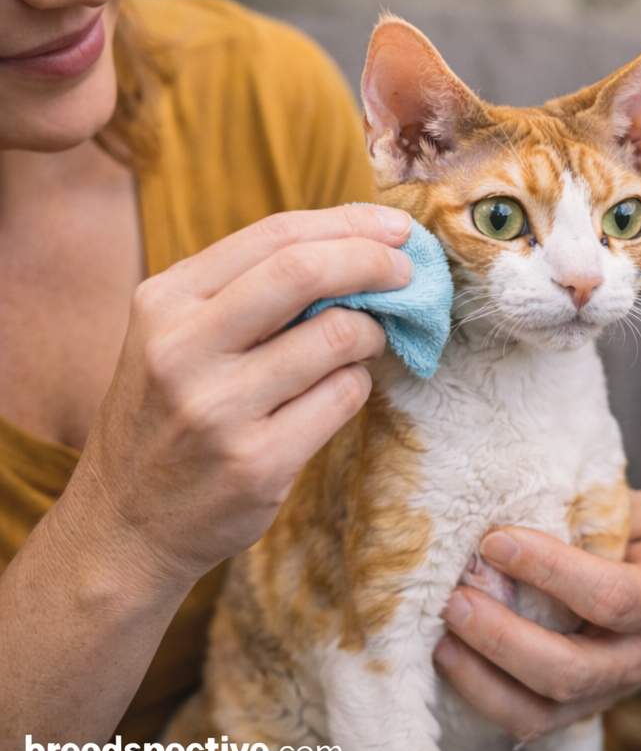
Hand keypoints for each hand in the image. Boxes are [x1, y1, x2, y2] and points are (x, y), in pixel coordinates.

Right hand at [73, 203, 412, 584]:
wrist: (123, 526)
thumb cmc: (167, 414)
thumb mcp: (176, 336)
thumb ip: (248, 290)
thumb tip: (358, 246)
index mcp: (163, 301)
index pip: (274, 236)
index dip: (348, 224)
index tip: (395, 228)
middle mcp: (182, 348)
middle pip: (304, 272)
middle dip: (374, 262)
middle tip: (408, 272)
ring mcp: (218, 409)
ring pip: (338, 336)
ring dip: (372, 332)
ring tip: (367, 341)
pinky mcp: (256, 463)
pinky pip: (343, 397)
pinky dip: (358, 384)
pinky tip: (340, 389)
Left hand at [433, 491, 640, 742]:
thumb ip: (601, 509)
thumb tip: (529, 493)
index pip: (610, 596)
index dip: (550, 570)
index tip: (495, 540)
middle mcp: (639, 658)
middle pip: (570, 670)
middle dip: (504, 637)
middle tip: (456, 597)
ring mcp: (608, 692)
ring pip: (542, 709)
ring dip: (483, 675)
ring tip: (441, 634)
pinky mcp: (577, 710)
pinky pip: (526, 721)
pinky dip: (481, 695)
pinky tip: (448, 656)